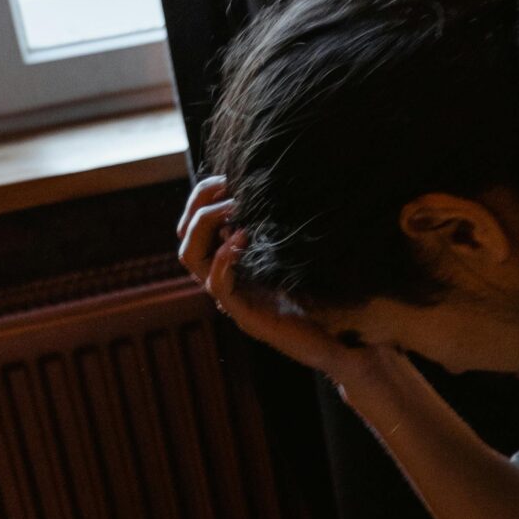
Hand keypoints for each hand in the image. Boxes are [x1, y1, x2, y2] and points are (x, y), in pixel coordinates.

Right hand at [177, 173, 352, 376]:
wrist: (333, 340)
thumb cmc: (316, 295)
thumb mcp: (289, 253)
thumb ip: (272, 230)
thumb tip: (265, 191)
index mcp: (230, 264)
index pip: (194, 227)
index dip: (203, 198)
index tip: (226, 178)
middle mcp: (222, 280)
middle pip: (185, 240)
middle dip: (198, 206)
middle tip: (225, 187)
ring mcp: (230, 299)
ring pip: (191, 259)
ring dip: (206, 225)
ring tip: (231, 207)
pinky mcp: (244, 315)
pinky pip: (217, 284)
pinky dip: (224, 257)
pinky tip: (242, 237)